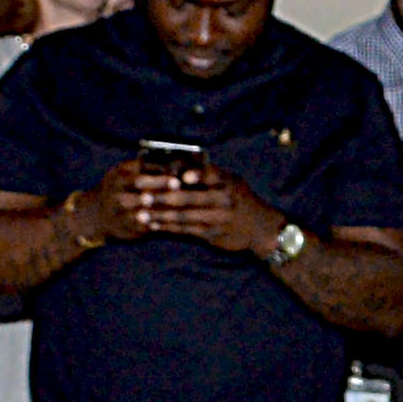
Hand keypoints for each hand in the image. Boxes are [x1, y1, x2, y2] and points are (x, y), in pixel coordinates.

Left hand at [101, 154, 272, 253]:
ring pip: (185, 217)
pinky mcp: (212, 234)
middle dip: (163, 197)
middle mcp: (223, 200)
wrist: (260, 228)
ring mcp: (217, 218)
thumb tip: (181, 167)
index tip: (179, 176)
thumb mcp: (233, 182)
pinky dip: (168, 227)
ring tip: (142, 213)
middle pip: (190, 199)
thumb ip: (211, 175)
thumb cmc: (240, 199)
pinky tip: (154, 225)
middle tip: (143, 195)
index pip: (210, 175)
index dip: (195, 175)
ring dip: (161, 215)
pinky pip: (186, 230)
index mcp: (227, 182)